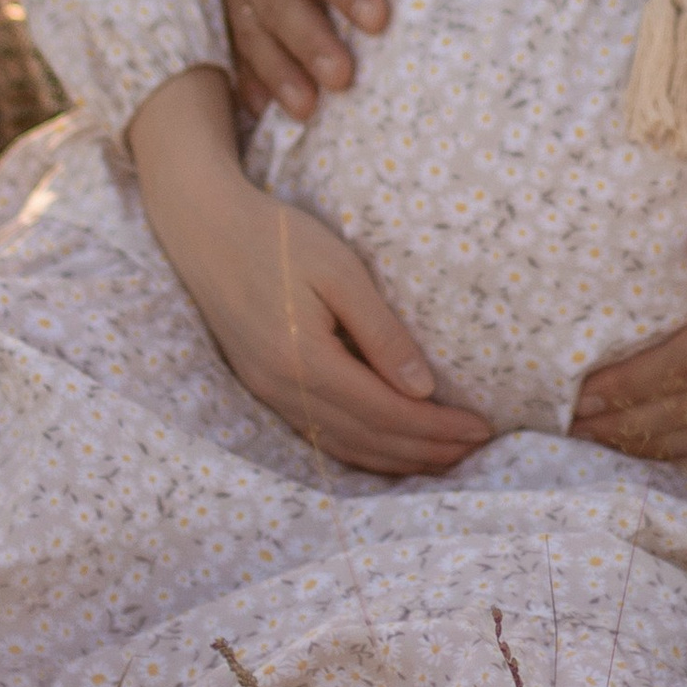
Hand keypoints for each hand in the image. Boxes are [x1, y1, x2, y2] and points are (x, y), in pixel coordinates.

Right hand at [130, 69, 488, 474]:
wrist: (204, 228)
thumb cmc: (277, 237)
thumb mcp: (339, 272)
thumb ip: (381, 332)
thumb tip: (423, 390)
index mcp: (304, 361)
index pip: (387, 412)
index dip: (437, 427)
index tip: (482, 428)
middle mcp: (283, 390)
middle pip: (368, 439)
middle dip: (426, 451)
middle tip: (477, 450)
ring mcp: (268, 393)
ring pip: (344, 446)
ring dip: (398, 459)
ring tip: (445, 459)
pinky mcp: (262, 387)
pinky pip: (320, 436)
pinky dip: (363, 450)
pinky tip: (389, 449)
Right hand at [212, 0, 410, 119]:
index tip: (379, 19)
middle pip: (281, 4)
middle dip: (311, 44)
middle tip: (343, 79)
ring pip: (255, 33)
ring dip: (280, 74)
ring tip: (307, 110)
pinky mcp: (228, 1)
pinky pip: (235, 45)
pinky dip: (248, 79)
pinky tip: (262, 112)